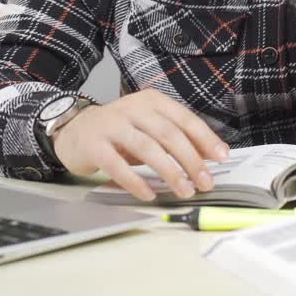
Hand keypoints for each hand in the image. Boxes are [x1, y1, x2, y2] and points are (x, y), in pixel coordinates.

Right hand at [51, 88, 228, 201]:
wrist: (74, 130)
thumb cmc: (118, 131)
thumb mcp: (149, 126)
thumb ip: (175, 136)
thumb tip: (208, 156)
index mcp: (152, 102)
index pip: (185, 119)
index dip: (205, 139)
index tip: (221, 158)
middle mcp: (133, 109)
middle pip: (169, 134)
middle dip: (191, 161)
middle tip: (205, 182)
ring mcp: (112, 126)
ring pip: (148, 149)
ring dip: (170, 172)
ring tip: (183, 190)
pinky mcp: (94, 145)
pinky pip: (118, 166)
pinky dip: (136, 182)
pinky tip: (148, 194)